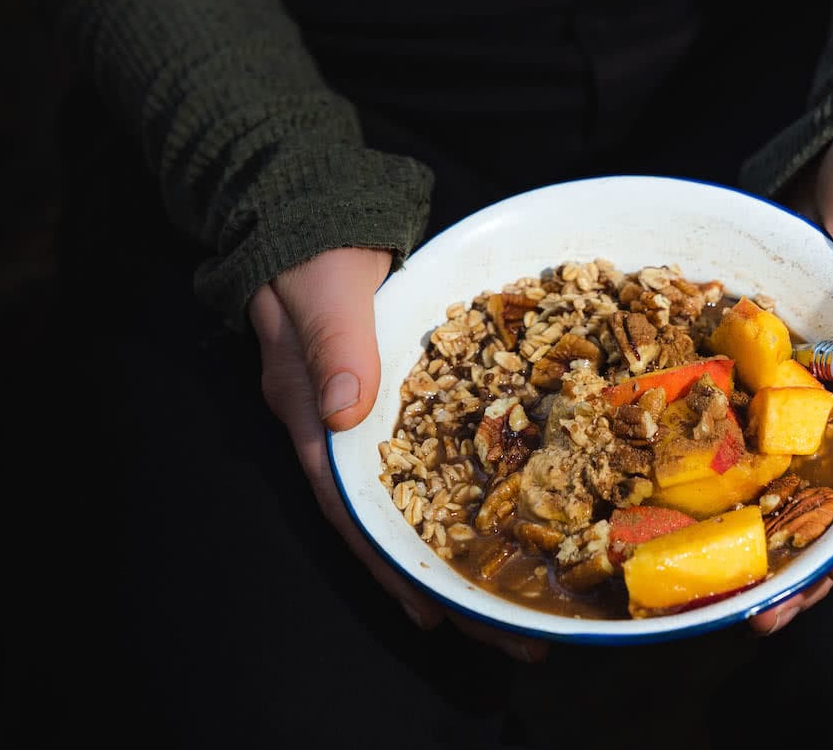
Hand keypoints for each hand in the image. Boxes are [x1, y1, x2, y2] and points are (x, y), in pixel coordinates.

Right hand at [248, 247, 547, 661]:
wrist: (317, 203)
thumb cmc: (315, 241)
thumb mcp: (324, 286)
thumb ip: (334, 338)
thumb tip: (347, 404)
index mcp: (314, 411)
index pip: (350, 504)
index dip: (389, 560)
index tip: (434, 610)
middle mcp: (343, 422)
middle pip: (390, 515)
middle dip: (440, 573)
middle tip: (505, 629)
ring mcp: (374, 406)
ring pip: (419, 487)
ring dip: (461, 538)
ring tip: (517, 588)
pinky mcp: (407, 385)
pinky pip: (441, 445)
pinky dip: (472, 481)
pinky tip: (514, 504)